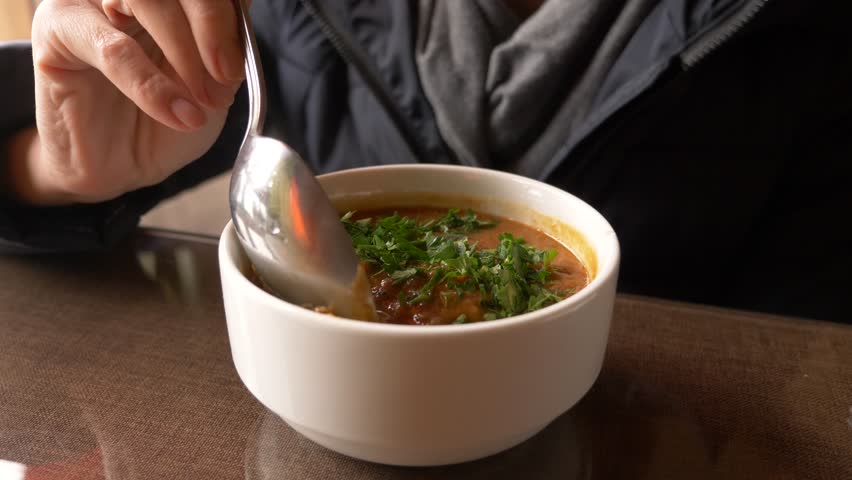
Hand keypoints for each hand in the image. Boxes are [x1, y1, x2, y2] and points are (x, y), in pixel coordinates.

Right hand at [18, 0, 244, 203]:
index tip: (236, 66)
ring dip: (183, 51)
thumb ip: (225, 53)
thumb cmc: (163, 121)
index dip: (226, 15)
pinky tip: (179, 115)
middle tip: (226, 76)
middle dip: (211, 26)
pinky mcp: (58, 29)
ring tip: (203, 99)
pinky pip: (112, 49)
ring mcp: (89, 1)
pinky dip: (152, 86)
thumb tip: (236, 36)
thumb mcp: (211, 89)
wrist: (118, 165)